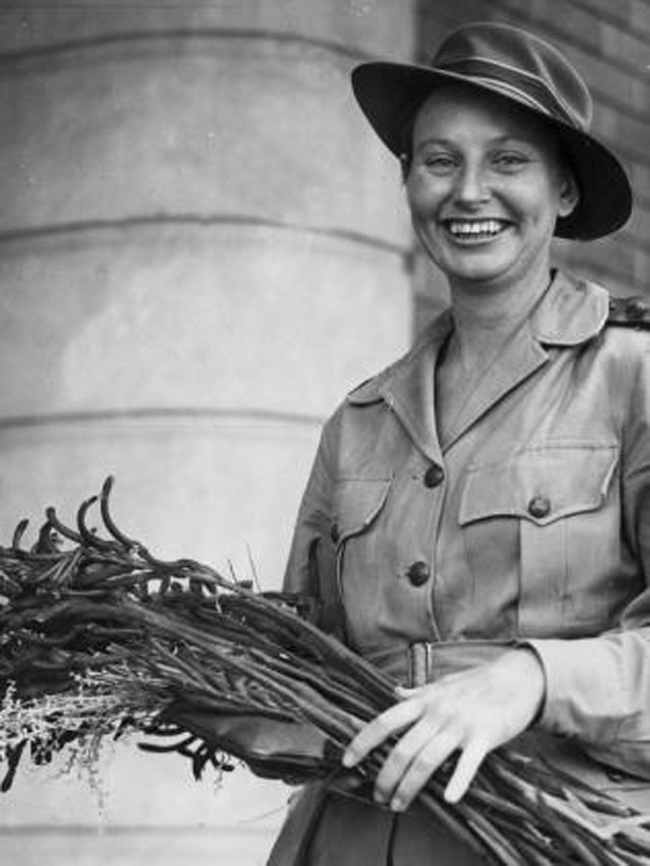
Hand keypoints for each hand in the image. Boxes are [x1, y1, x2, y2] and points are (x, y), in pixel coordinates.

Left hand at [342, 648, 544, 809]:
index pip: (385, 721)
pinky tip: (448, 798)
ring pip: (427, 759)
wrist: (517, 678)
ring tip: (399, 804)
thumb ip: (417, 694)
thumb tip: (395, 693)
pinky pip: (468, 763)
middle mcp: (438, 713)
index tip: (348, 760)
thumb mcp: (442, 684)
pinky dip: (457, 781)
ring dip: (410, 785)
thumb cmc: (477, 682)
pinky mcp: (485, 736)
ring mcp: (461, 725)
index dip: (363, 740)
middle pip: (403, 748)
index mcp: (425, 700)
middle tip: (378, 796)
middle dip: (386, 775)